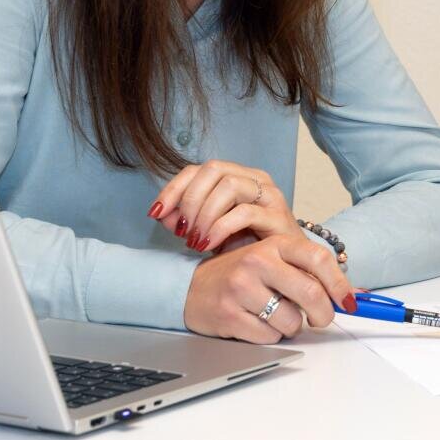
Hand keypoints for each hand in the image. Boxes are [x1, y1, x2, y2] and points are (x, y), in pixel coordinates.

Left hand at [150, 160, 298, 252]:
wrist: (284, 271)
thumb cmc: (246, 248)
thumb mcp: (207, 232)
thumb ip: (183, 222)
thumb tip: (162, 215)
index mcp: (236, 176)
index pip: (198, 169)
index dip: (173, 188)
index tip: (155, 213)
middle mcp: (255, 178)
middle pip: (213, 169)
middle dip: (190, 199)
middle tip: (181, 230)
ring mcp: (270, 195)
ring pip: (229, 186)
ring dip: (204, 213)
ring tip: (195, 239)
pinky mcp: (279, 216)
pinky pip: (244, 212)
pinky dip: (220, 228)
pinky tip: (209, 245)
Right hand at [183, 232, 355, 341]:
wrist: (192, 288)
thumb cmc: (241, 276)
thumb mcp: (274, 262)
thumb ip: (309, 273)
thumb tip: (354, 295)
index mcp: (275, 244)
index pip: (319, 259)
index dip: (340, 284)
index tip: (349, 302)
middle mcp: (258, 261)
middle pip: (311, 294)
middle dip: (323, 315)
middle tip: (321, 320)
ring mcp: (241, 288)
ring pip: (292, 321)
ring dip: (292, 327)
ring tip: (276, 316)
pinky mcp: (229, 314)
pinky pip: (269, 337)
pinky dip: (270, 336)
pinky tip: (256, 323)